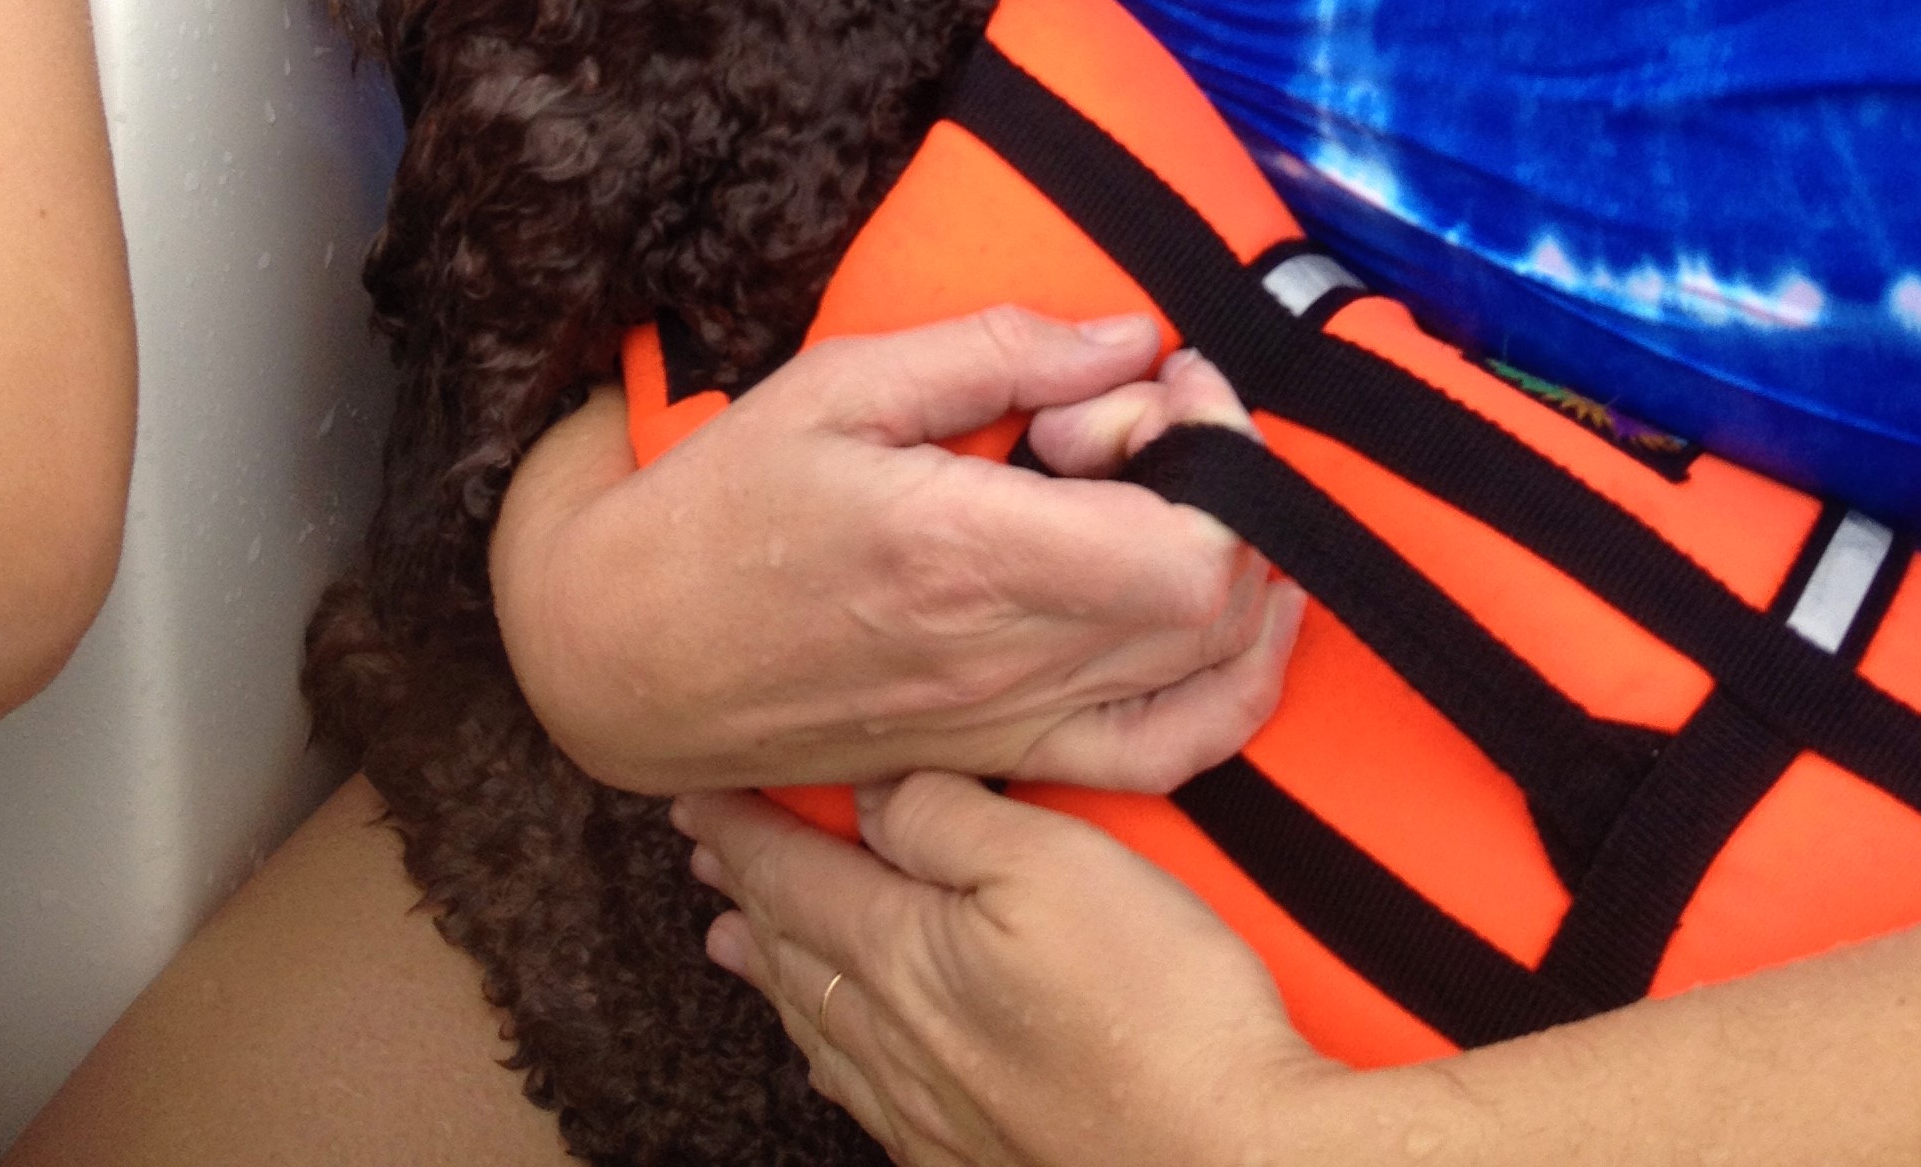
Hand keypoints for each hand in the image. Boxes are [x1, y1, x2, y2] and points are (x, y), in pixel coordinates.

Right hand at [491, 309, 1300, 797]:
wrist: (624, 657)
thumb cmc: (721, 506)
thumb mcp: (842, 383)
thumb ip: (1000, 351)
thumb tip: (1135, 337)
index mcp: (964, 557)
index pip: (1188, 552)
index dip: (1218, 453)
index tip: (1162, 381)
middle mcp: (1004, 664)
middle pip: (1217, 607)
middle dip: (1225, 488)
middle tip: (1149, 421)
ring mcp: (1009, 731)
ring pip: (1212, 681)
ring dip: (1238, 577)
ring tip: (1180, 493)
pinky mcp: (1002, 764)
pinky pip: (1163, 755)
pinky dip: (1227, 689)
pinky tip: (1219, 616)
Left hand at [683, 775, 1345, 1166]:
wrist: (1228, 1161)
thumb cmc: (1157, 1006)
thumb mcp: (1055, 864)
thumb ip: (951, 820)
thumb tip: (871, 791)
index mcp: (907, 956)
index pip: (796, 878)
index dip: (741, 830)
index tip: (692, 793)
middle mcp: (903, 1041)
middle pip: (800, 953)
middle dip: (749, 893)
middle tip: (706, 853)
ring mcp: (939, 1111)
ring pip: (827, 1029)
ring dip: (778, 973)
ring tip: (738, 943)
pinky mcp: (983, 1157)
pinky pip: (871, 1100)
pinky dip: (834, 1059)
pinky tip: (839, 1060)